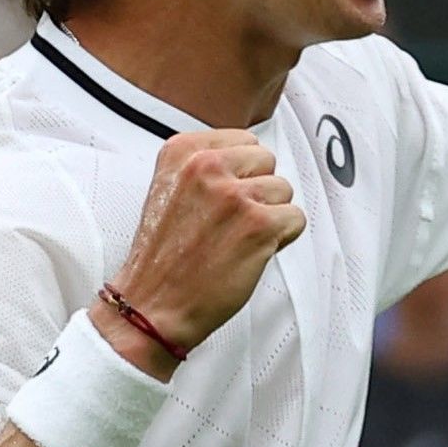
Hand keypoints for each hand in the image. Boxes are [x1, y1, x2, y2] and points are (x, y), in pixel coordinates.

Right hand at [100, 131, 304, 378]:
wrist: (151, 305)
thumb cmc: (163, 257)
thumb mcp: (171, 188)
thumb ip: (206, 165)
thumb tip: (250, 159)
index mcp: (183, 151)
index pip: (244, 141)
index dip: (242, 174)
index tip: (223, 196)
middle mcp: (208, 166)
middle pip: (267, 161)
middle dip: (258, 191)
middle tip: (231, 222)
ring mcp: (235, 194)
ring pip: (284, 190)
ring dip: (269, 216)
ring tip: (236, 239)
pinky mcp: (259, 224)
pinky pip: (296, 219)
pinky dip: (282, 239)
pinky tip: (250, 252)